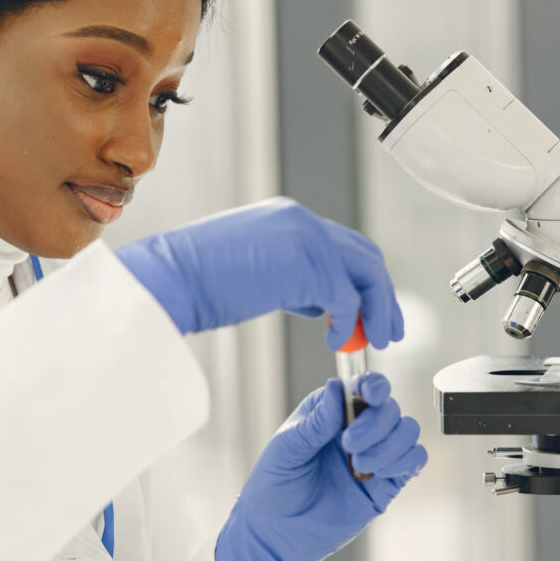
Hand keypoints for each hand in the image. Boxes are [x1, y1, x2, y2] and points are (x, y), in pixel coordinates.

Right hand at [114, 197, 402, 349]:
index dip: (363, 280)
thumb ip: (291, 279)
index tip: (371, 312)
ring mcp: (305, 238)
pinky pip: (345, 298)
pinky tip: (337, 341)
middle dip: (382, 294)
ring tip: (378, 340)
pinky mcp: (305, 265)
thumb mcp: (255, 273)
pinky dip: (349, 323)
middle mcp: (302, 220)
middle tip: (389, 329)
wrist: (170, 279)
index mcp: (288, 219)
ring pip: (366, 272)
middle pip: (364, 255)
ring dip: (377, 309)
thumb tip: (320, 302)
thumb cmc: (199, 283)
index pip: (343, 246)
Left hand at [214, 373, 426, 560]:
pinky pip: (414, 460)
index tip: (371, 395)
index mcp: (332, 411)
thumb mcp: (288, 448)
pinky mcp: (386, 484)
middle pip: (389, 408)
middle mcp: (358, 427)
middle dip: (375, 423)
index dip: (374, 385)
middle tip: (349, 445)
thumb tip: (336, 387)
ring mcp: (375, 454)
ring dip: (390, 444)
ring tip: (361, 465)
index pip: (363, 386)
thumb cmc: (275, 484)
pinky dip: (406, 460)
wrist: (277, 534)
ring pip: (407, 430)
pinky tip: (380, 473)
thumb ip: (316, 421)